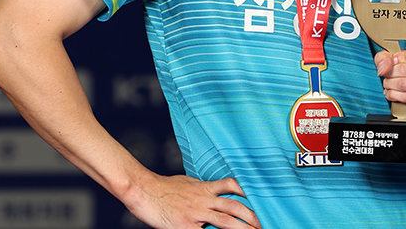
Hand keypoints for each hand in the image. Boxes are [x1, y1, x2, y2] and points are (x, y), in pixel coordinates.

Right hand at [124, 171, 260, 228]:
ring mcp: (196, 212)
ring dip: (243, 227)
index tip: (261, 198)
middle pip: (235, 206)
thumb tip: (214, 190)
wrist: (143, 189)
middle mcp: (204, 198)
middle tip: (262, 224)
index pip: (233, 186)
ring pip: (226, 219)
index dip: (248, 192)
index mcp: (205, 187)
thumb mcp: (188, 182)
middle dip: (251, 216)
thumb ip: (203, 188)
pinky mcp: (185, 225)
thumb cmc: (163, 187)